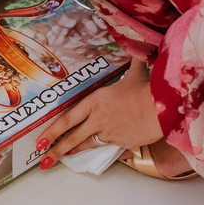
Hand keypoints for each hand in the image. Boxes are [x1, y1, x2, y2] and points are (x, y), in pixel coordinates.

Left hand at [36, 59, 162, 166]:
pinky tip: (89, 154)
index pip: (67, 119)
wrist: (162, 110)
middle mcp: (97, 119)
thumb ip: (131, 61)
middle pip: (72, 137)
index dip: (52, 130)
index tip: (41, 139)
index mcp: (94, 102)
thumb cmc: (146, 90)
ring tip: (59, 159)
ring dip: (71, 152)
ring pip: (86, 144)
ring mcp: (109, 133)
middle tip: (43, 159)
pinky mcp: (122, 143)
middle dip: (55, 149)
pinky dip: (96, 149)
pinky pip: (105, 147)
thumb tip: (134, 45)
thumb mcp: (134, 72)